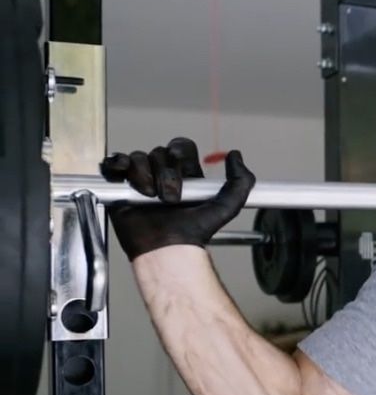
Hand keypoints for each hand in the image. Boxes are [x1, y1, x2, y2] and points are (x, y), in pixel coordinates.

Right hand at [99, 137, 255, 259]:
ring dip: (144, 176)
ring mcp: (141, 179)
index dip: (181, 156)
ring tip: (150, 199)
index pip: (181, 147)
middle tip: (170, 198)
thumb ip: (241, 181)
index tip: (186, 176)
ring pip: (138, 157)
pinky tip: (126, 178)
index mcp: (186, 174)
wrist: (167, 248)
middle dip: (165, 174)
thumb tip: (236, 155)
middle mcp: (163, 174)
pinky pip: (115, 163)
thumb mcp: (228, 206)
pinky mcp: (120, 186)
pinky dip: (118, 165)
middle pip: (160, 152)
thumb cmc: (194, 232)